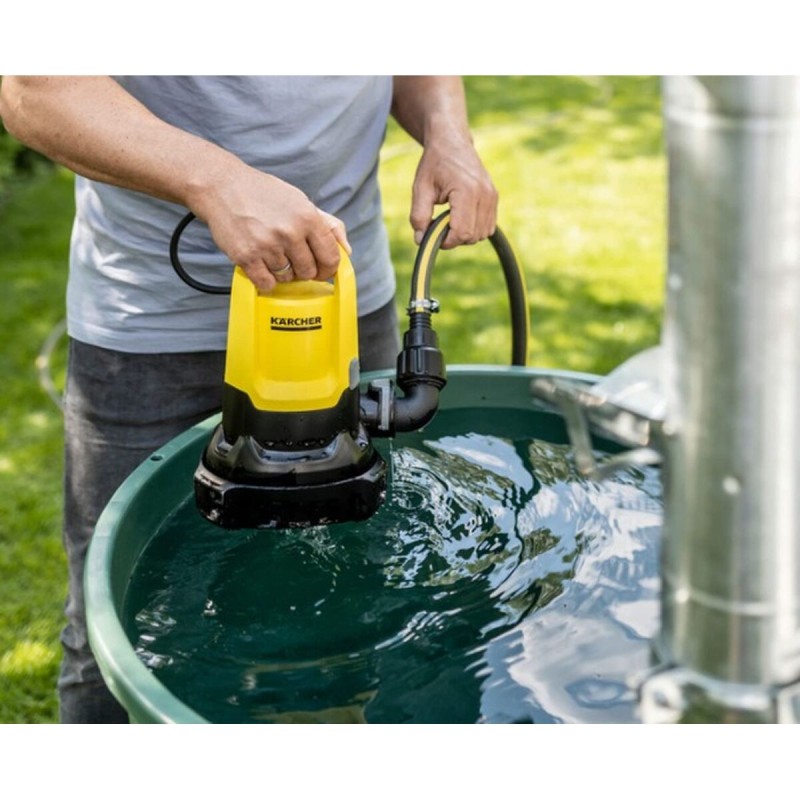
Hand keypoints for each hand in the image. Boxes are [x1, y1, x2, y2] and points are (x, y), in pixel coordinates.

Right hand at [192, 163, 350, 291]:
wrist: (221, 187)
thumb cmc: (263, 194)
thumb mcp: (300, 201)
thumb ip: (328, 225)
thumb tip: (347, 251)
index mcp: (307, 217)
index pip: (331, 257)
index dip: (328, 268)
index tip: (321, 269)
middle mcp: (290, 232)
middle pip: (310, 272)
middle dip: (304, 270)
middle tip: (292, 259)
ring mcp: (268, 246)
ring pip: (288, 279)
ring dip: (283, 273)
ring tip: (272, 254)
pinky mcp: (247, 257)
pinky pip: (267, 284)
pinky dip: (265, 279)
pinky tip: (261, 264)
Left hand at [410, 136, 497, 249]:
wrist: (452, 142)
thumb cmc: (434, 164)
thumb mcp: (420, 189)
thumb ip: (419, 216)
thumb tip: (420, 241)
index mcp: (467, 191)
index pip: (462, 232)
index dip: (446, 241)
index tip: (433, 233)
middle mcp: (485, 194)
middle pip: (472, 236)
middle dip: (454, 237)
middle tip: (439, 223)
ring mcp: (492, 196)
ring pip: (482, 234)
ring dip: (465, 234)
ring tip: (450, 217)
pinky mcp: (494, 198)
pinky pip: (488, 227)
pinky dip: (474, 228)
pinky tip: (461, 216)